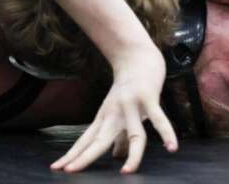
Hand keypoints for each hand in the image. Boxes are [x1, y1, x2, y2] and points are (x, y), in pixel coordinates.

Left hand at [50, 48, 177, 173]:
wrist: (137, 56)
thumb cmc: (129, 87)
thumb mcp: (119, 112)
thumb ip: (118, 136)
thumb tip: (116, 156)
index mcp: (105, 117)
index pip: (85, 140)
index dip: (73, 155)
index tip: (57, 168)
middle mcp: (114, 113)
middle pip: (100, 140)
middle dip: (86, 157)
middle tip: (70, 171)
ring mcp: (132, 105)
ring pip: (134, 135)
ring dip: (133, 154)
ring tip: (128, 171)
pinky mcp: (149, 98)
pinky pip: (159, 119)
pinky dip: (166, 133)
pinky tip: (171, 147)